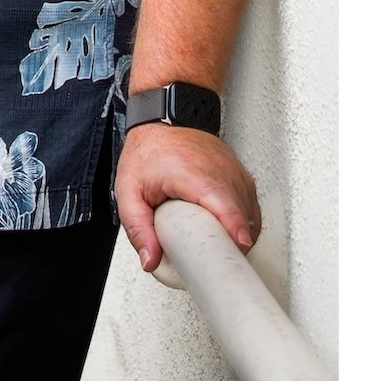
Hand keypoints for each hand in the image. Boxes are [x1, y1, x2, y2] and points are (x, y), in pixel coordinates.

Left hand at [114, 123, 259, 271]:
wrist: (163, 120)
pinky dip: (242, 223)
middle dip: (230, 245)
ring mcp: (235, 173)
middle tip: (210, 260)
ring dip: (237, 236)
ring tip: (213, 244)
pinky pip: (250, 207)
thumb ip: (138, 229)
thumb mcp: (129, 192)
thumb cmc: (148, 152)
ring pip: (250, 215)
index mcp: (193, 176)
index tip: (238, 247)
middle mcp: (220, 172)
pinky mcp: (240, 176)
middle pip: (240, 218)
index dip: (234, 230)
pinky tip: (225, 231)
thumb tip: (151, 260)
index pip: (224, 206)